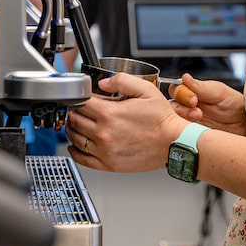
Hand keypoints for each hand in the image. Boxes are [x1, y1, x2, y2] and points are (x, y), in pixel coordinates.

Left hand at [64, 73, 185, 172]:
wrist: (174, 143)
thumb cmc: (162, 120)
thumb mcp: (146, 90)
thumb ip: (121, 80)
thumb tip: (102, 83)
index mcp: (110, 114)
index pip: (80, 102)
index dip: (79, 97)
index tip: (83, 97)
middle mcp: (104, 134)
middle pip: (74, 119)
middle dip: (75, 111)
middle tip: (81, 109)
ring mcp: (104, 151)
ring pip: (74, 138)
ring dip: (72, 129)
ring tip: (79, 123)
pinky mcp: (108, 164)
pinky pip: (82, 158)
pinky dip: (74, 151)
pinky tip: (76, 144)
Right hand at [169, 74, 245, 135]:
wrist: (245, 126)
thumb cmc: (235, 106)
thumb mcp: (220, 93)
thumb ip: (201, 87)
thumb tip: (185, 77)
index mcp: (194, 91)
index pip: (176, 88)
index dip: (182, 93)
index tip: (194, 99)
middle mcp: (188, 104)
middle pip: (171, 104)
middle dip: (182, 107)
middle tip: (197, 111)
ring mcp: (187, 119)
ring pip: (172, 118)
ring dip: (184, 118)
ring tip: (199, 118)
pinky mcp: (189, 133)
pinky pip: (178, 132)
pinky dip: (184, 130)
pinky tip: (196, 128)